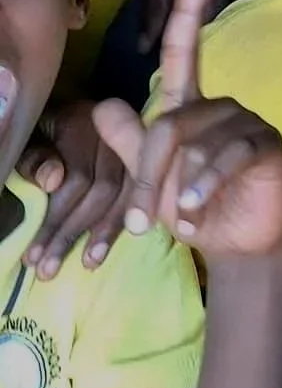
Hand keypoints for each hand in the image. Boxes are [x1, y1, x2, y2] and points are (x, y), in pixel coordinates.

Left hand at [16, 100, 128, 278]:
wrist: (68, 117)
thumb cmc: (45, 133)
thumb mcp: (32, 139)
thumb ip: (36, 158)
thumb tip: (53, 181)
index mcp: (84, 122)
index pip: (78, 176)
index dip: (56, 217)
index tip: (33, 253)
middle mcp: (116, 132)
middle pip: (103, 189)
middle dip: (73, 232)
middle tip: (47, 270)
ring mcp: (135, 145)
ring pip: (126, 195)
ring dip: (103, 234)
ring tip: (84, 265)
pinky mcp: (144, 160)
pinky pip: (140, 195)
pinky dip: (120, 225)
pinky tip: (104, 251)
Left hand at [93, 0, 281, 262]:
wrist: (236, 242)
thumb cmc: (193, 205)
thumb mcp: (152, 180)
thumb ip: (129, 144)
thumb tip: (101, 105)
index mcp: (189, 105)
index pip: (185, 49)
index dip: (190, 8)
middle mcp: (218, 106)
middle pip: (171, 123)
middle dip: (148, 173)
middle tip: (138, 220)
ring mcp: (246, 123)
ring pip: (198, 145)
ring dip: (180, 189)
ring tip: (180, 219)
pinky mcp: (267, 145)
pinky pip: (229, 157)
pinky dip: (206, 186)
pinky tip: (197, 210)